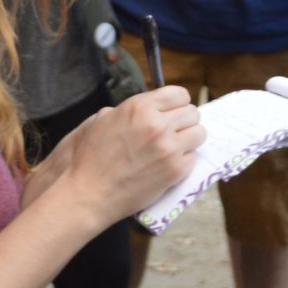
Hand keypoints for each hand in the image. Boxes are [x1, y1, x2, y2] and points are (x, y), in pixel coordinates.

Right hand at [43, 87, 205, 229]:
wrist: (88, 194)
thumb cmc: (90, 158)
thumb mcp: (103, 120)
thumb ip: (130, 110)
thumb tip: (148, 108)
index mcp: (140, 107)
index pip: (179, 93)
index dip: (177, 103)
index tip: (173, 112)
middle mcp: (157, 124)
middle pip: (192, 113)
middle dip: (184, 121)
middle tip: (173, 132)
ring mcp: (169, 148)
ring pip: (199, 133)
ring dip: (189, 139)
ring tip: (175, 147)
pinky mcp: (175, 170)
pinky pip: (194, 157)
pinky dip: (185, 160)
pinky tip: (169, 164)